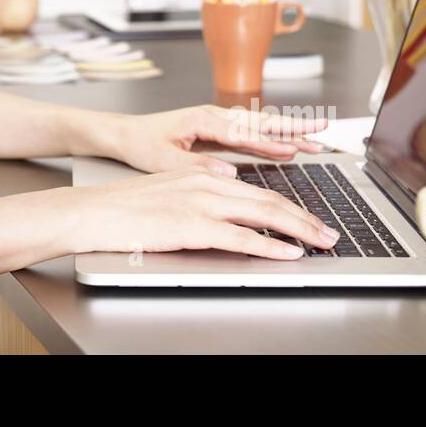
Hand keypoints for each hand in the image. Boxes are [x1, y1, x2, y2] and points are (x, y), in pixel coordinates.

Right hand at [69, 164, 339, 259]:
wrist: (94, 211)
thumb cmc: (124, 208)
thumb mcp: (170, 192)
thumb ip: (201, 194)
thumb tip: (229, 203)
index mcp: (203, 174)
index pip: (259, 190)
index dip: (292, 206)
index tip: (313, 221)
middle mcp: (206, 182)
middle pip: (269, 200)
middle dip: (306, 218)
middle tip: (331, 234)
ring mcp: (200, 203)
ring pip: (263, 214)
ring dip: (299, 230)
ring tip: (322, 242)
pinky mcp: (191, 225)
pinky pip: (240, 237)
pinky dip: (269, 246)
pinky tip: (287, 252)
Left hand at [106, 104, 331, 176]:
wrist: (125, 133)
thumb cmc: (141, 142)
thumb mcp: (163, 158)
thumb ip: (196, 164)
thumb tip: (228, 171)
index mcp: (203, 119)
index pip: (246, 131)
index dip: (275, 138)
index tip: (300, 142)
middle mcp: (214, 116)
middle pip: (261, 122)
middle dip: (294, 127)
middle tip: (323, 130)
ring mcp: (217, 123)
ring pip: (259, 128)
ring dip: (288, 134)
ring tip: (316, 142)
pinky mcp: (216, 132)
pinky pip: (250, 137)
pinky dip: (271, 142)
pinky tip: (287, 150)